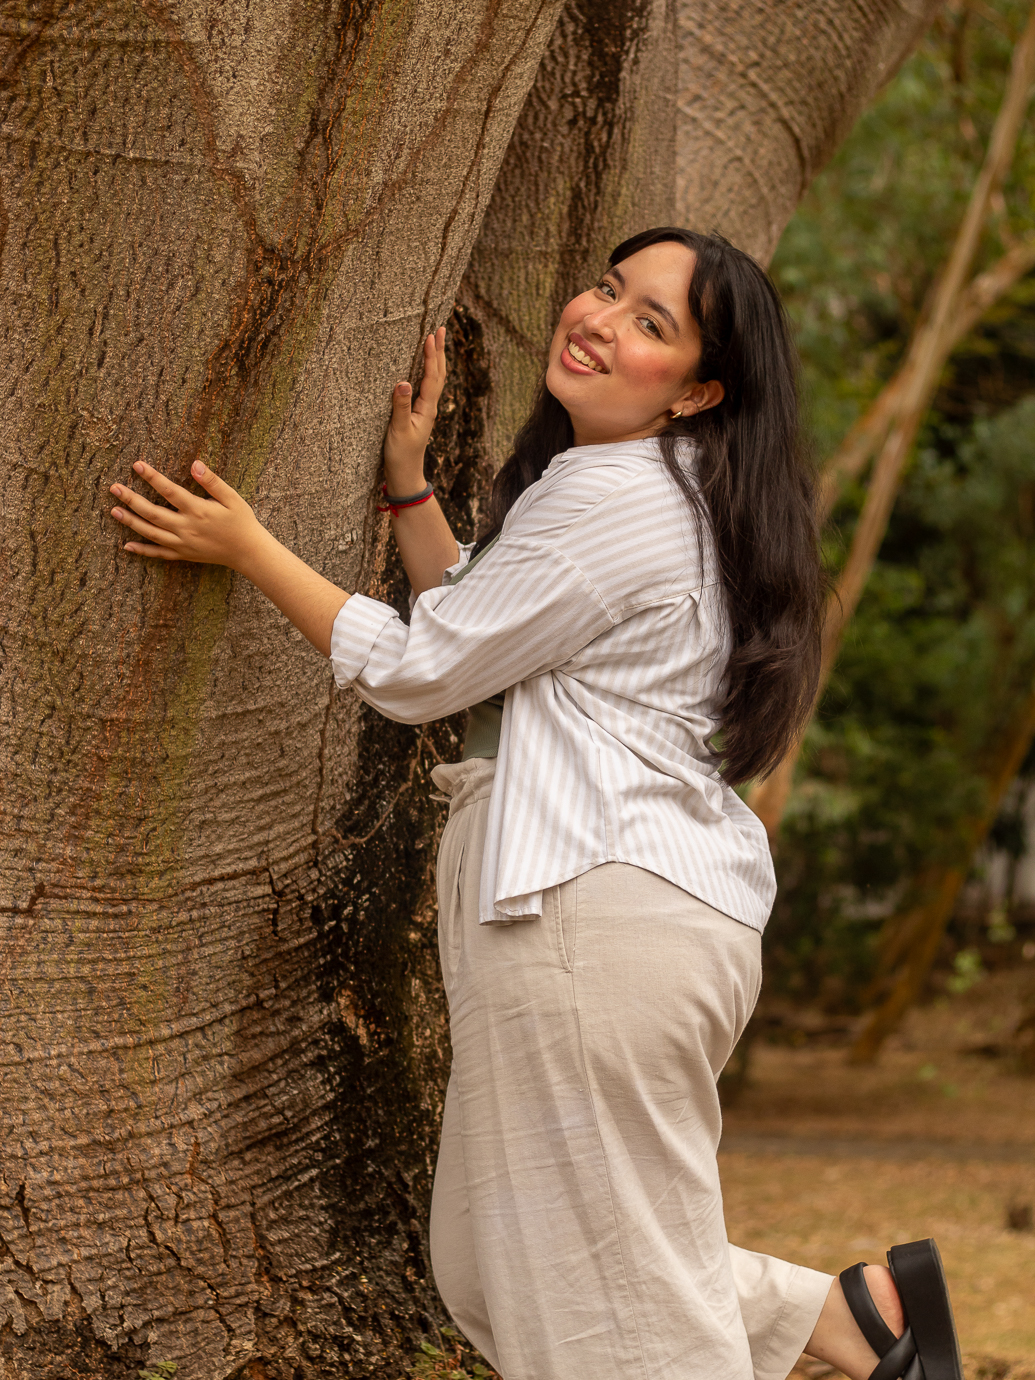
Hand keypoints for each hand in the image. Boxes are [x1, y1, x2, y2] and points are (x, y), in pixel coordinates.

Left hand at [110, 460, 263, 570]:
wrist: (248, 552)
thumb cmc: (242, 522)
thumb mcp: (232, 498)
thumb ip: (212, 481)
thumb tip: (194, 464)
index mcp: (198, 510)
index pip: (169, 491)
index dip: (151, 477)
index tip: (136, 465)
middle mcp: (186, 528)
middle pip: (152, 512)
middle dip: (131, 499)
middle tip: (114, 487)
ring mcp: (183, 543)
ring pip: (151, 533)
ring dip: (131, 522)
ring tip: (114, 510)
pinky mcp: (183, 555)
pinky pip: (159, 554)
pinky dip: (142, 551)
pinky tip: (127, 546)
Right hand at [383, 326, 446, 493]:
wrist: (405, 475)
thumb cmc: (400, 455)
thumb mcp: (398, 431)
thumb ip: (400, 406)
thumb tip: (403, 382)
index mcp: (427, 409)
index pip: (432, 376)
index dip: (432, 355)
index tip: (432, 335)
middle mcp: (430, 407)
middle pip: (438, 374)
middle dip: (439, 351)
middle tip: (440, 329)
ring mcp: (425, 410)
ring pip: (434, 380)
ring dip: (436, 359)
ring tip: (436, 341)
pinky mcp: (418, 414)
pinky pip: (427, 387)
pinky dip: (428, 371)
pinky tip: (424, 366)